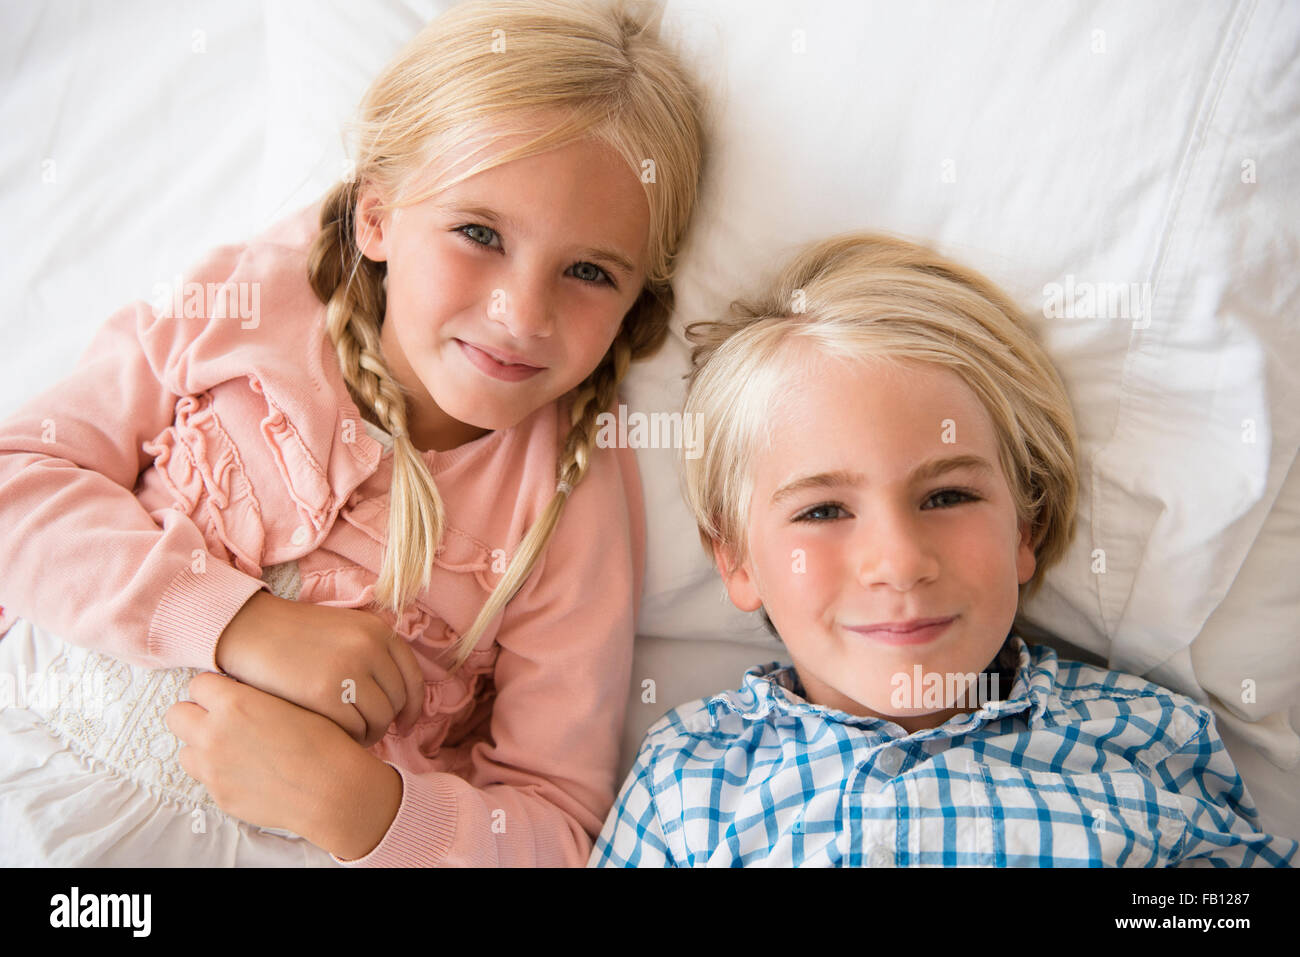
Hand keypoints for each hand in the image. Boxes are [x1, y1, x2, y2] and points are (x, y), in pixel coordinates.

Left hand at [166, 672, 402, 859]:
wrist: (332, 790)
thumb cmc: (322, 741)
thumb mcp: (290, 702)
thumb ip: (253, 696)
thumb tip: (238, 692)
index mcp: (234, 704)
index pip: (198, 684)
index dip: (215, 688)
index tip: (229, 694)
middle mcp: (214, 735)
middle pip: (176, 715)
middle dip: (195, 714)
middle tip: (221, 719)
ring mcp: (212, 769)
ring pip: (185, 750)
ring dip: (202, 746)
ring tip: (234, 748)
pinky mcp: (219, 796)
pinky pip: (206, 779)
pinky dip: (221, 774)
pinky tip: (251, 772)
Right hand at [215, 590, 424, 746]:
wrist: (249, 630)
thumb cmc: (296, 637)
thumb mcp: (345, 630)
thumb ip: (373, 655)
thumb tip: (400, 700)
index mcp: (378, 631)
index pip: (412, 678)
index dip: (414, 707)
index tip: (407, 723)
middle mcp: (370, 647)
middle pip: (397, 702)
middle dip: (387, 722)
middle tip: (371, 732)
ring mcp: (349, 669)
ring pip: (379, 719)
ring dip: (369, 733)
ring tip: (350, 735)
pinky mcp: (325, 693)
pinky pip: (354, 729)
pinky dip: (348, 738)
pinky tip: (333, 735)